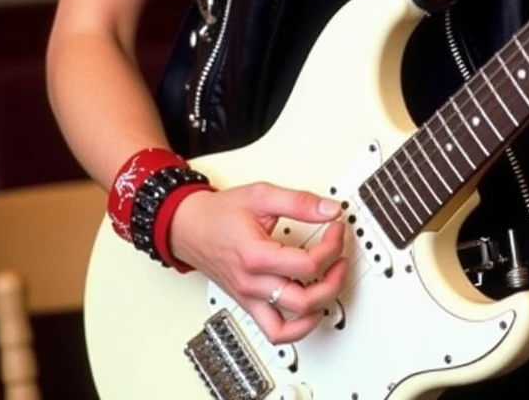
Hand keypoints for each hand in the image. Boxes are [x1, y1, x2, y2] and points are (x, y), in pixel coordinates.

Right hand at [168, 182, 347, 344]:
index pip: (306, 265)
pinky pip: (275, 332)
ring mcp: (249, 299)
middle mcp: (252, 284)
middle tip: (339, 256)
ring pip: (291, 327)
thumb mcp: (261, 196)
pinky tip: (311, 309)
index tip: (335, 229)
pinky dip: (298, 328)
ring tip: (330, 283)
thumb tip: (330, 209)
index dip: (331, 246)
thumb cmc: (219, 214)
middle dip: (333, 280)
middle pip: (304, 301)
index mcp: (255, 256)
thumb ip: (298, 202)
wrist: (188, 227)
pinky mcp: (249, 304)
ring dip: (319, 307)